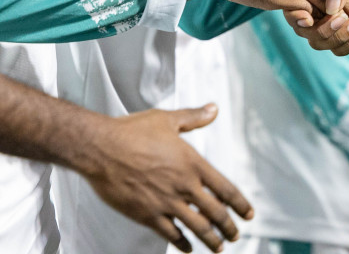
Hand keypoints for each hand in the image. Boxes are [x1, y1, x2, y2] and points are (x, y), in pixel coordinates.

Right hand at [77, 104, 252, 252]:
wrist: (101, 149)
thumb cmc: (131, 132)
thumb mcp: (167, 120)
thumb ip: (194, 117)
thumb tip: (213, 109)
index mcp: (193, 163)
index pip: (225, 189)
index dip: (240, 204)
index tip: (248, 214)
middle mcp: (183, 185)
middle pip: (215, 213)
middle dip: (228, 227)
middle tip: (235, 235)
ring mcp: (166, 202)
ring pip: (197, 228)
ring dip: (211, 240)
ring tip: (219, 248)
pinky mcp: (147, 215)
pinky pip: (170, 234)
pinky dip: (182, 243)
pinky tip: (188, 248)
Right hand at [283, 0, 348, 54]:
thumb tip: (329, 9)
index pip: (296, 1)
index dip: (296, 12)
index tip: (309, 16)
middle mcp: (324, 5)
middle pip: (304, 28)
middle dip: (321, 27)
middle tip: (342, 17)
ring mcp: (337, 22)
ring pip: (319, 42)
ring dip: (337, 35)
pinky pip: (340, 49)